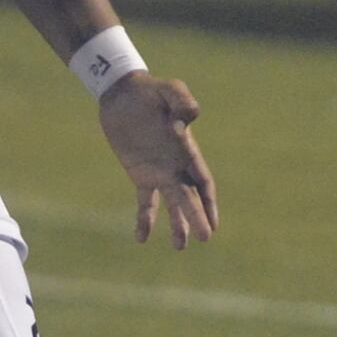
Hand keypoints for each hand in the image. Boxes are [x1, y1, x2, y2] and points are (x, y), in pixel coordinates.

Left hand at [101, 69, 216, 246]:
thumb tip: (182, 127)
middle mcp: (176, 166)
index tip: (213, 223)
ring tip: (180, 247)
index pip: (203, 181)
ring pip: (171, 205)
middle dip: (197, 218)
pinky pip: (144, 202)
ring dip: (177, 225)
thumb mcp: (169, 89)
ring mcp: (159, 172)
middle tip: (204, 239)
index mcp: (187, 150)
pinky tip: (142, 238)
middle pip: (190, 198)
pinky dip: (145, 220)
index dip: (209, 203)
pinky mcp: (139, 174)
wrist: (123, 93)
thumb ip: (182, 102)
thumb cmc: (150, 90)